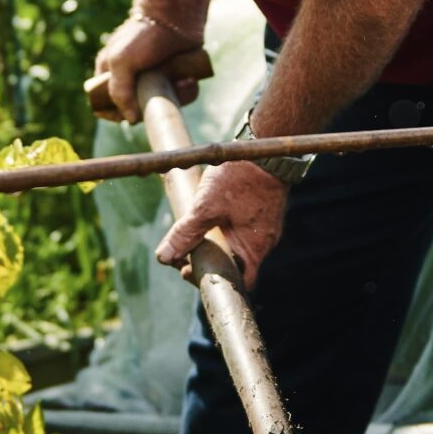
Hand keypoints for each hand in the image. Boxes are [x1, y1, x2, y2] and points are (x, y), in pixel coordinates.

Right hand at [93, 11, 207, 123]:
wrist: (176, 16)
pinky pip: (181, 95)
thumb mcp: (121, 61)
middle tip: (159, 91)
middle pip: (137, 109)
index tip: (128, 116)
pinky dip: (186, 91)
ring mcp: (155, 78)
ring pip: (162, 104)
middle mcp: (132, 78)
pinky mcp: (176, 77)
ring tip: (180, 81)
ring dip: (173, 98)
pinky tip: (188, 79)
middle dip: (150, 105)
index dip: (114, 114)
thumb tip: (130, 119)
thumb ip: (119, 91)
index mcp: (111, 73)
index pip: (105, 103)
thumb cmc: (143, 35)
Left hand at [154, 161, 288, 290]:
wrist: (266, 150)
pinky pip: (246, 230)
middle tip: (185, 250)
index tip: (187, 268)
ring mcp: (267, 227)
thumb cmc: (239, 178)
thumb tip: (164, 257)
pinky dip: (227, 229)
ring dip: (217, 243)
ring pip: (239, 246)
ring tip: (196, 229)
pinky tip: (213, 214)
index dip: (211, 281)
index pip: (237, 283)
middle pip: (236, 266)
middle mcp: (265, 243)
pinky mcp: (265, 212)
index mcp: (254, 249)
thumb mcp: (205, 206)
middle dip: (209, 260)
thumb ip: (186, 233)